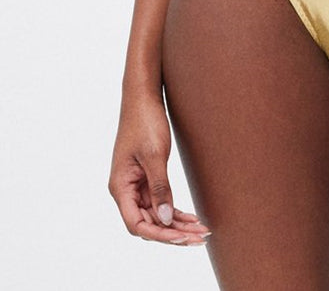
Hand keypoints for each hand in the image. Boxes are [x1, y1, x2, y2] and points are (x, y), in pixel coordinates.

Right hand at [108, 92, 210, 245]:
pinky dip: (175, 210)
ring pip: (156, 213)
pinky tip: (191, 217)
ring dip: (177, 223)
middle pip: (148, 223)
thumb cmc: (145, 121)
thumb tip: (166, 219)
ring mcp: (135, 184)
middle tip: (200, 236)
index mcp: (120, 186)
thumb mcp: (154, 155)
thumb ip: (159, 188)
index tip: (183, 237)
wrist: (143, 97)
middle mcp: (125, 189)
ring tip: (201, 230)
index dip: (160, 234)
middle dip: (174, 232)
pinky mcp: (146, 176)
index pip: (137, 224)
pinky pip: (159, 201)